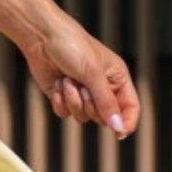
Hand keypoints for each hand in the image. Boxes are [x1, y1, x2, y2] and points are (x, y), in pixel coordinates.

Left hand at [18, 15, 138, 139]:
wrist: (41, 38)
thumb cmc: (72, 47)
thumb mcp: (93, 74)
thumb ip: (106, 103)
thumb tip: (119, 128)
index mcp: (117, 78)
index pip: (130, 107)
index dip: (127, 122)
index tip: (119, 134)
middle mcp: (101, 88)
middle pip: (104, 117)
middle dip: (91, 106)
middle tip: (83, 88)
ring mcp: (82, 93)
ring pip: (83, 117)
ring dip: (73, 101)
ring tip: (68, 81)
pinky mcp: (63, 96)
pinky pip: (65, 113)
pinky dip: (60, 101)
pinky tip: (57, 85)